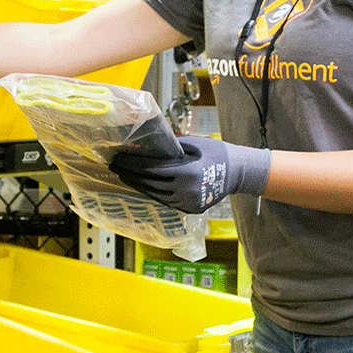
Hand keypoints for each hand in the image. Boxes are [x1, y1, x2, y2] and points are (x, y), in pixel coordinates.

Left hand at [109, 135, 271, 213]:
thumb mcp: (193, 144)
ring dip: (139, 185)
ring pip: (156, 195)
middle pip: (150, 184)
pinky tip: (143, 185)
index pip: (151, 170)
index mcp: (187, 173)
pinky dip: (153, 193)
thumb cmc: (216, 153)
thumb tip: (147, 145)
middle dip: (130, 175)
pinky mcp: (190, 209)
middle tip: (115, 167)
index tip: (118, 159)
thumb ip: (171, 148)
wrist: (237, 172)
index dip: (132, 165)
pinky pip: (166, 201)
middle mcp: (186, 191)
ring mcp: (188, 202)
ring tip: (125, 176)